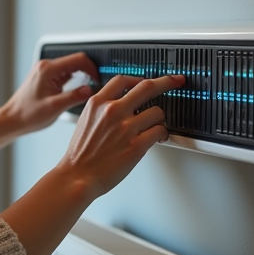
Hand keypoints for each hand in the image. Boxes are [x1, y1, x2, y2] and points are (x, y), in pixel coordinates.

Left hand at [0, 52, 99, 134]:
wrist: (12, 119)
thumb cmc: (27, 114)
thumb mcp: (54, 107)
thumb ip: (74, 97)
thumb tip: (90, 90)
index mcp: (48, 70)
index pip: (79, 59)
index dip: (93, 68)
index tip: (99, 79)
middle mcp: (46, 67)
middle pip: (76, 60)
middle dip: (89, 71)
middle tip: (96, 85)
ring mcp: (45, 71)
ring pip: (71, 67)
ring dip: (82, 75)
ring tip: (88, 89)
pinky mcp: (46, 78)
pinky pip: (65, 73)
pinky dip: (74, 79)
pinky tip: (77, 91)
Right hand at [57, 74, 184, 202]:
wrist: (77, 176)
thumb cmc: (80, 155)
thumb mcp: (85, 121)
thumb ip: (102, 109)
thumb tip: (122, 104)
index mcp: (97, 103)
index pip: (123, 79)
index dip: (140, 78)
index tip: (149, 79)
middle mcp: (112, 111)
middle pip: (147, 86)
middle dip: (167, 82)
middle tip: (176, 82)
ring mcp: (126, 127)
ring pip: (158, 111)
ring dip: (160, 119)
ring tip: (155, 127)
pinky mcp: (137, 145)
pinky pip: (160, 131)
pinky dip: (162, 134)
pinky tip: (157, 138)